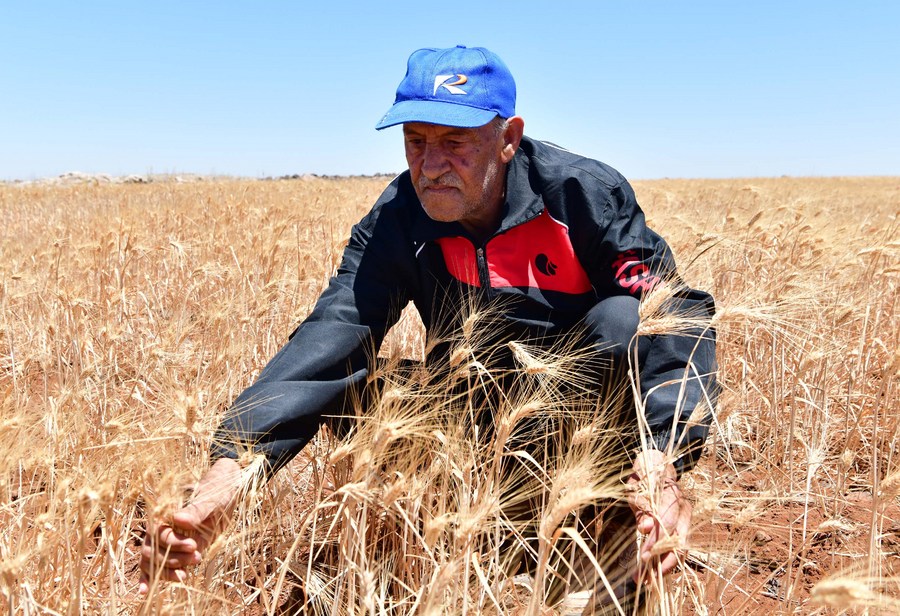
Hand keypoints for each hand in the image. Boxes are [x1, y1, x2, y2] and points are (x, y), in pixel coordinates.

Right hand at [139, 457, 241, 593]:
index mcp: (167, 511)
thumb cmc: (218, 490)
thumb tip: (178, 518)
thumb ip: (196, 509)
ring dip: (166, 572)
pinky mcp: (177, 550)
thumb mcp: (211, 498)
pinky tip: (145, 591)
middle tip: (196, 558)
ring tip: (186, 575)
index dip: (174, 543)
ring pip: (153, 560)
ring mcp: (169, 540)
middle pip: (153, 550)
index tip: (194, 545)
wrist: (227, 490)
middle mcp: (163, 526)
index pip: (159, 533)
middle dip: (172, 559)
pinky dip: (150, 577)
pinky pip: (158, 565)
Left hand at [626, 449, 690, 580]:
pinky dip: (665, 562)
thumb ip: (641, 508)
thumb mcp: (636, 488)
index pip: (668, 523)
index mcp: (673, 496)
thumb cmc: (644, 478)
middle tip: (642, 578)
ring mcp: (686, 520)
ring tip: (645, 581)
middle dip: (662, 563)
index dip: (656, 542)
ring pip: (680, 549)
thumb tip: (646, 528)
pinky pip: (677, 549)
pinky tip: (652, 573)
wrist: (657, 467)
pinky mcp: (682, 529)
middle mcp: (685, 510)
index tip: (642, 557)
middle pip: (680, 543)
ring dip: (663, 567)